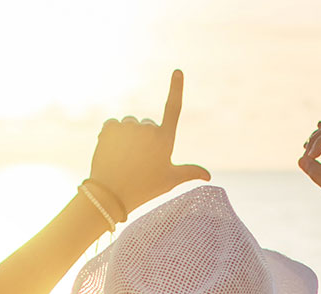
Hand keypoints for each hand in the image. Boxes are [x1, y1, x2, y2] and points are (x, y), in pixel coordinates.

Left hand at [86, 70, 211, 218]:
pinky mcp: (111, 127)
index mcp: (165, 139)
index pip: (173, 108)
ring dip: (127, 137)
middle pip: (146, 124)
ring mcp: (129, 127)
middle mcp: (148, 128)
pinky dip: (111, 136)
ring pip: (128, 125)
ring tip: (124, 159)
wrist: (111, 195)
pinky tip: (111, 152)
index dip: (176, 88)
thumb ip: (189, 172)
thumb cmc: (144, 188)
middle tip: (138, 161)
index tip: (177, 71)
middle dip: (143, 138)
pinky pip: (112, 125)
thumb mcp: (169, 180)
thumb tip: (209, 176)